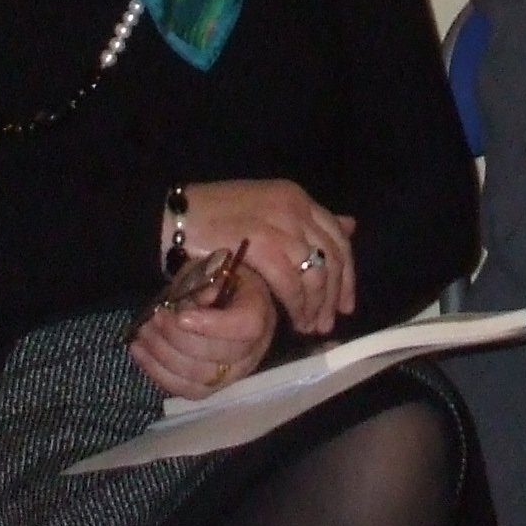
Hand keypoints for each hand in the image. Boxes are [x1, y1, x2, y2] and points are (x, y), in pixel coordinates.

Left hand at [128, 262, 279, 397]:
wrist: (225, 302)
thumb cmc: (218, 282)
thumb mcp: (213, 269)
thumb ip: (204, 279)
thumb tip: (194, 301)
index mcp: (259, 311)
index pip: (246, 326)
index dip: (212, 325)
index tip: (180, 316)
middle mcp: (253, 349)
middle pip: (217, 355)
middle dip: (177, 338)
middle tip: (154, 318)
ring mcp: (233, 373)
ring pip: (198, 376)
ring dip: (163, 355)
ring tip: (143, 333)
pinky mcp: (212, 387)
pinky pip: (185, 389)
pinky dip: (157, 372)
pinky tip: (139, 351)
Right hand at [181, 178, 355, 335]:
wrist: (175, 216)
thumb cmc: (215, 217)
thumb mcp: (267, 212)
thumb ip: (304, 223)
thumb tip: (351, 226)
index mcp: (297, 198)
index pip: (337, 237)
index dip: (347, 274)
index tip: (346, 304)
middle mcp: (294, 207)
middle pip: (332, 256)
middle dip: (335, 295)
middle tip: (329, 322)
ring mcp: (279, 224)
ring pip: (315, 273)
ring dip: (316, 305)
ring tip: (310, 327)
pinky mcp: (261, 243)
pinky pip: (291, 282)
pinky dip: (297, 305)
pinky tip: (293, 320)